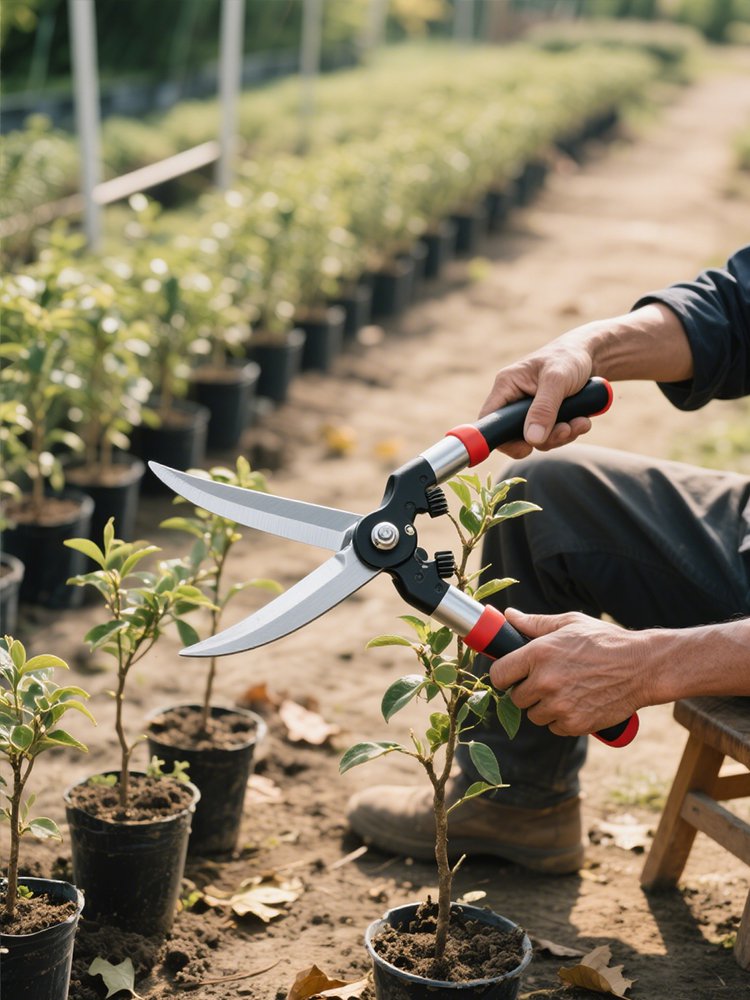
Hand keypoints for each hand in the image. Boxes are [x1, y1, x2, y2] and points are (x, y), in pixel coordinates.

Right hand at [478, 327, 598, 457]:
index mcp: (507, 386)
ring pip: (537, 439)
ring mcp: (531, 411)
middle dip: (544, 439)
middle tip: (565, 430)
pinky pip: (552, 436)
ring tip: (580, 422)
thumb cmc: (569, 357)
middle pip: (516, 435)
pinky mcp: (547, 417)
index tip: (524, 449)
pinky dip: (569, 432)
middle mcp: (515, 400)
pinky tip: (583, 420)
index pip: (490, 418)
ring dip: (561, 435)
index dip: (500, 438)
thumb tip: (532, 440)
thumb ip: (544, 408)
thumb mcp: (556, 379)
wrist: (593, 355)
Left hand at [489, 608, 647, 736]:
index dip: (504, 675)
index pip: (499, 674)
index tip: (512, 674)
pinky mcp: (575, 724)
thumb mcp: (569, 623)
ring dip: (544, 706)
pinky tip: (577, 702)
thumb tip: (508, 616)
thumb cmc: (604, 641)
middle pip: (515, 697)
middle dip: (526, 690)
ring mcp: (559, 705)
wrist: (641, 667)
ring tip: (565, 690)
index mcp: (538, 653)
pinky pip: (554, 727)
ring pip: (534, 715)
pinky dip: (562, 719)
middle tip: (546, 680)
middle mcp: (545, 681)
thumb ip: (534, 623)